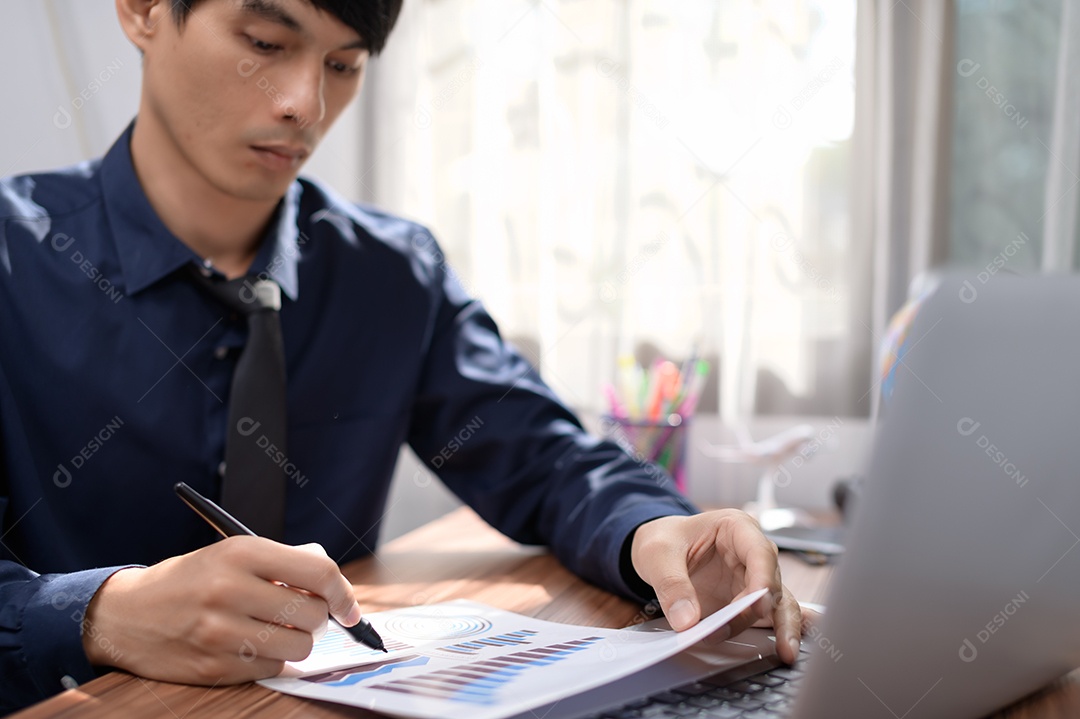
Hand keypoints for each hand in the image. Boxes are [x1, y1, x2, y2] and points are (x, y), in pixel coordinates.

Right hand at [82, 538, 361, 683]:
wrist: (125, 614)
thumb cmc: (190, 580)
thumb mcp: (232, 554)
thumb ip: (283, 563)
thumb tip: (333, 586)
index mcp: (241, 552)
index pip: (318, 573)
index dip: (343, 593)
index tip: (348, 607)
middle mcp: (230, 589)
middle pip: (312, 614)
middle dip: (316, 617)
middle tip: (298, 614)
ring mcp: (220, 631)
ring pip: (297, 646)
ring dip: (295, 641)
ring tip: (273, 629)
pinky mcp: (213, 666)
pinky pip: (271, 668)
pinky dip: (270, 659)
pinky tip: (248, 645)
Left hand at [630, 510, 802, 663]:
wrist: (658, 550)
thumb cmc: (664, 540)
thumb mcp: (657, 554)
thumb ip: (671, 584)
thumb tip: (686, 620)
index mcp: (736, 528)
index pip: (759, 552)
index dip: (763, 579)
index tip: (758, 606)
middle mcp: (752, 553)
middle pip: (771, 583)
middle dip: (771, 612)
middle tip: (778, 642)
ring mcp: (752, 579)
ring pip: (779, 603)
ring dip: (782, 628)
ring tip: (785, 653)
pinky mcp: (746, 602)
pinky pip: (765, 619)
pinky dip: (773, 634)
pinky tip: (785, 650)